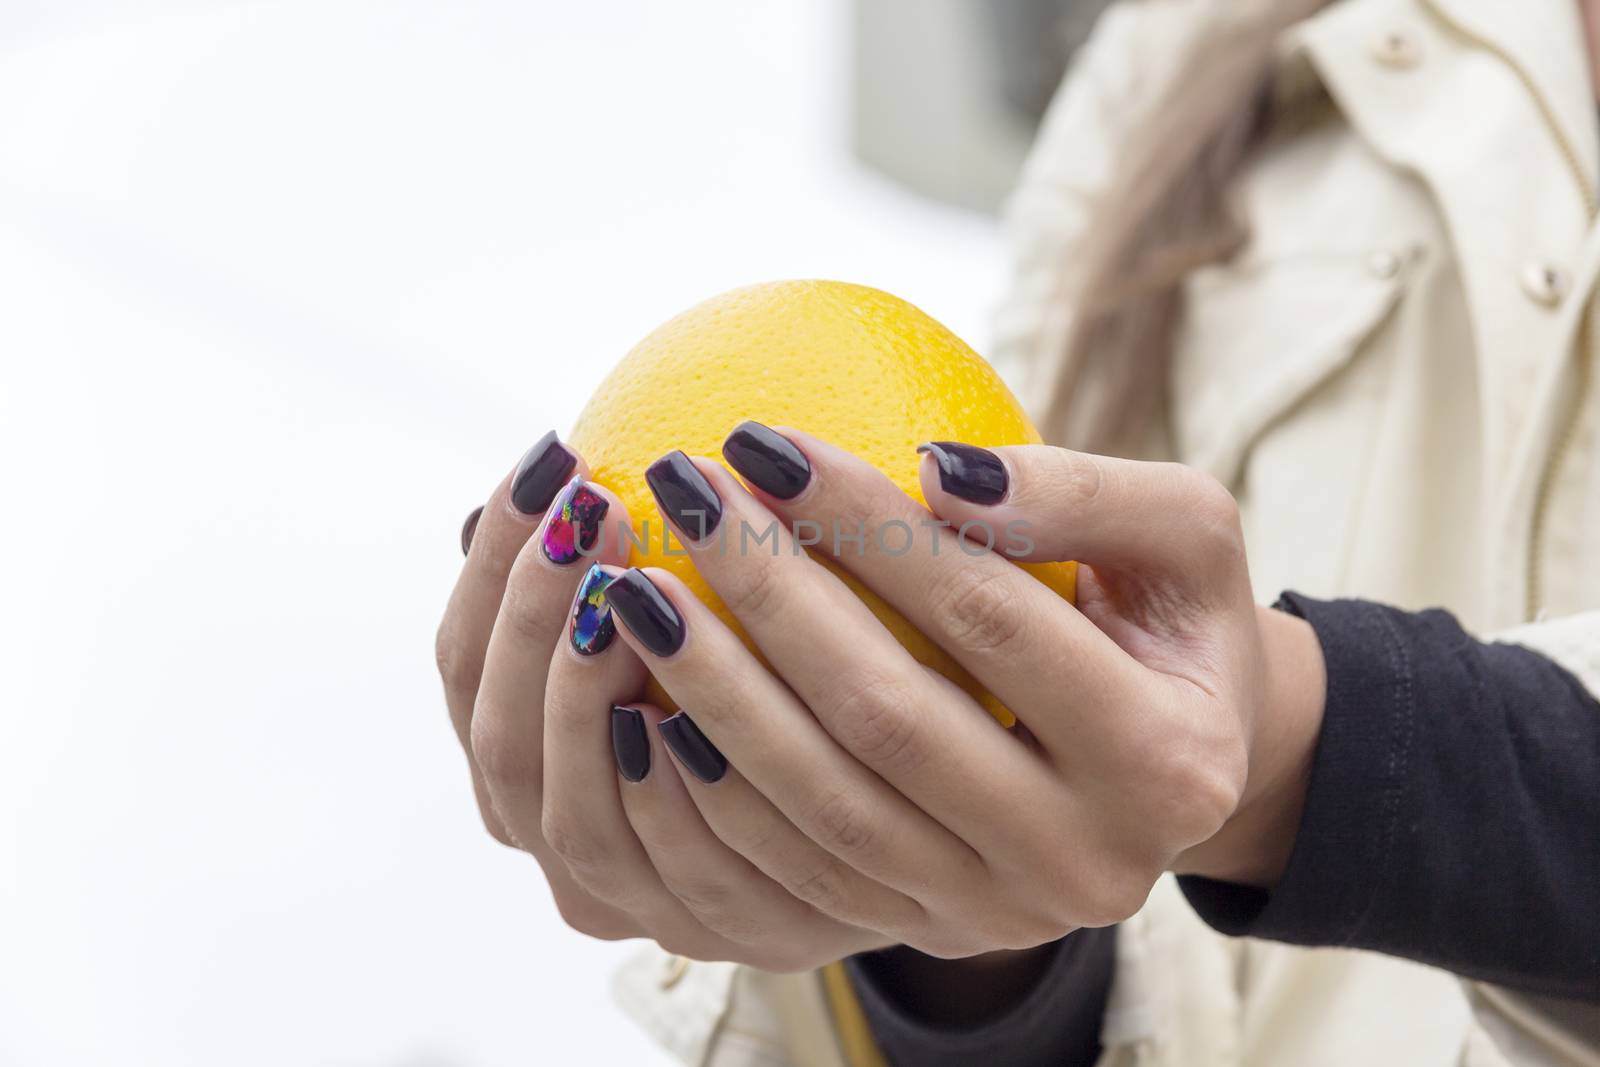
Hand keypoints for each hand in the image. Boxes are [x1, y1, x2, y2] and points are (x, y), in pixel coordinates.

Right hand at [436, 432, 891, 969]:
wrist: (895, 807)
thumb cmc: (781, 672)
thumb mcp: (697, 604)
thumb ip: (632, 555)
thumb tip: (595, 444)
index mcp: (525, 750)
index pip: (465, 661)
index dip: (490, 566)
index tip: (553, 457)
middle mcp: (553, 831)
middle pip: (497, 738)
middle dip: (530, 619)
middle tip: (592, 513)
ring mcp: (620, 896)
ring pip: (566, 809)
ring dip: (585, 693)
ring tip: (635, 584)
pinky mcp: (712, 926)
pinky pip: (671, 867)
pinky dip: (668, 786)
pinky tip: (692, 701)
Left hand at [577, 424, 1323, 958]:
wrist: (1181, 766)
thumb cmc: (1173, 620)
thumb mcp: (1183, 533)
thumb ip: (1085, 495)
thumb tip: (936, 467)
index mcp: (1167, 762)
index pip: (992, 619)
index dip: (872, 525)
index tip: (764, 439)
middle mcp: (1088, 862)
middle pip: (890, 720)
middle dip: (769, 597)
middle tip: (682, 493)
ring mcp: (1000, 916)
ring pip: (826, 808)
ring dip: (715, 697)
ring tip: (636, 593)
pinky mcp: (927, 933)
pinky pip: (795, 874)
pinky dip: (713, 792)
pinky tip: (645, 703)